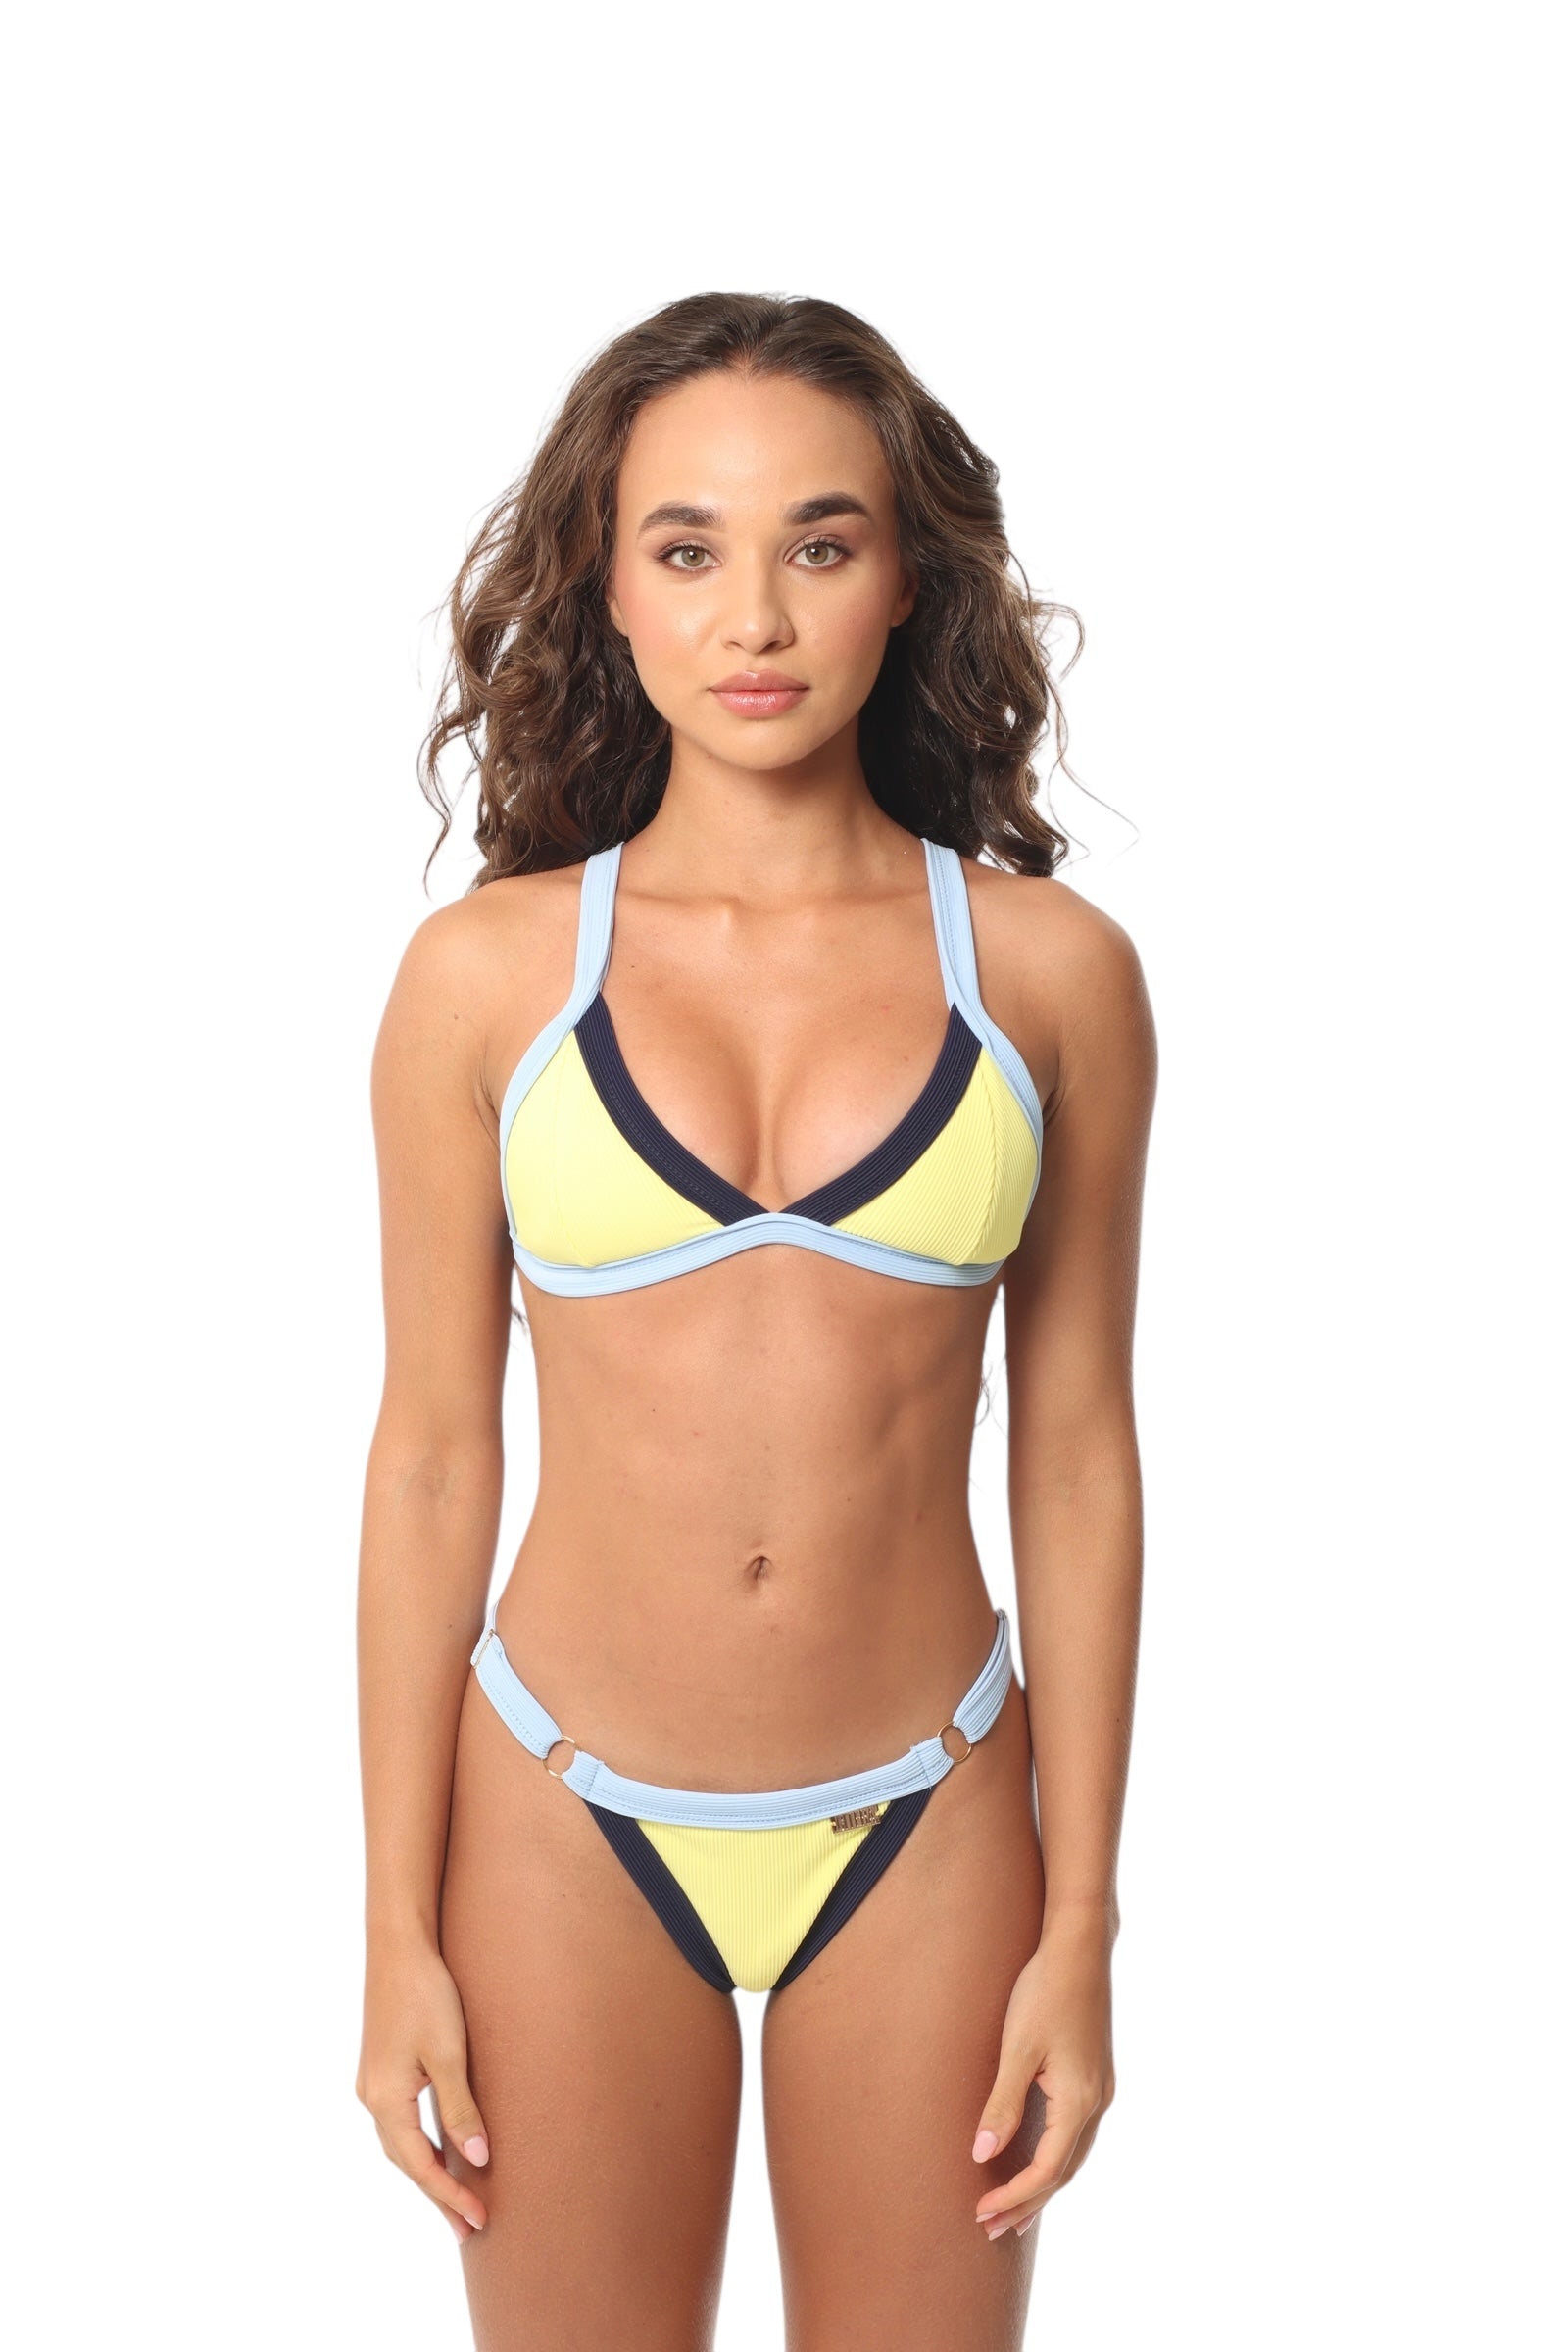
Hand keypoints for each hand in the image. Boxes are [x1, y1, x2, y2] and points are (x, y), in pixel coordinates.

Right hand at [356, 1936, 490, 2241]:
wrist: (398, 1945)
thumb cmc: (426, 1994)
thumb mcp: (449, 2054)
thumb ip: (461, 2109)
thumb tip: (476, 2162)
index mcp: (386, 2100)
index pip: (421, 2165)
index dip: (449, 2195)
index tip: (478, 2222)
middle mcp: (372, 2098)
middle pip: (407, 2162)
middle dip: (437, 2195)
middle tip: (469, 2229)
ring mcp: (373, 2083)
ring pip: (402, 2143)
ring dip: (428, 2172)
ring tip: (457, 2199)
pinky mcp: (381, 2068)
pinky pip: (401, 2122)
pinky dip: (421, 2144)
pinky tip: (440, 2149)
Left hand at [971, 1910, 1115, 2239]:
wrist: (1079, 1948)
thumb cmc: (1044, 1991)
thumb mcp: (1017, 2048)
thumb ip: (1002, 2105)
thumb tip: (982, 2156)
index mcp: (1079, 2101)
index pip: (1048, 2170)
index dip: (1014, 2196)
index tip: (981, 2214)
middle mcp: (1096, 2102)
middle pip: (1063, 2172)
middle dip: (1028, 2203)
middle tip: (990, 2229)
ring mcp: (1099, 2090)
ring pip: (1072, 2155)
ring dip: (1042, 2185)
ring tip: (1010, 2210)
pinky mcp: (1093, 2076)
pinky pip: (1075, 2134)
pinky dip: (1053, 2158)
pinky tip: (1034, 2160)